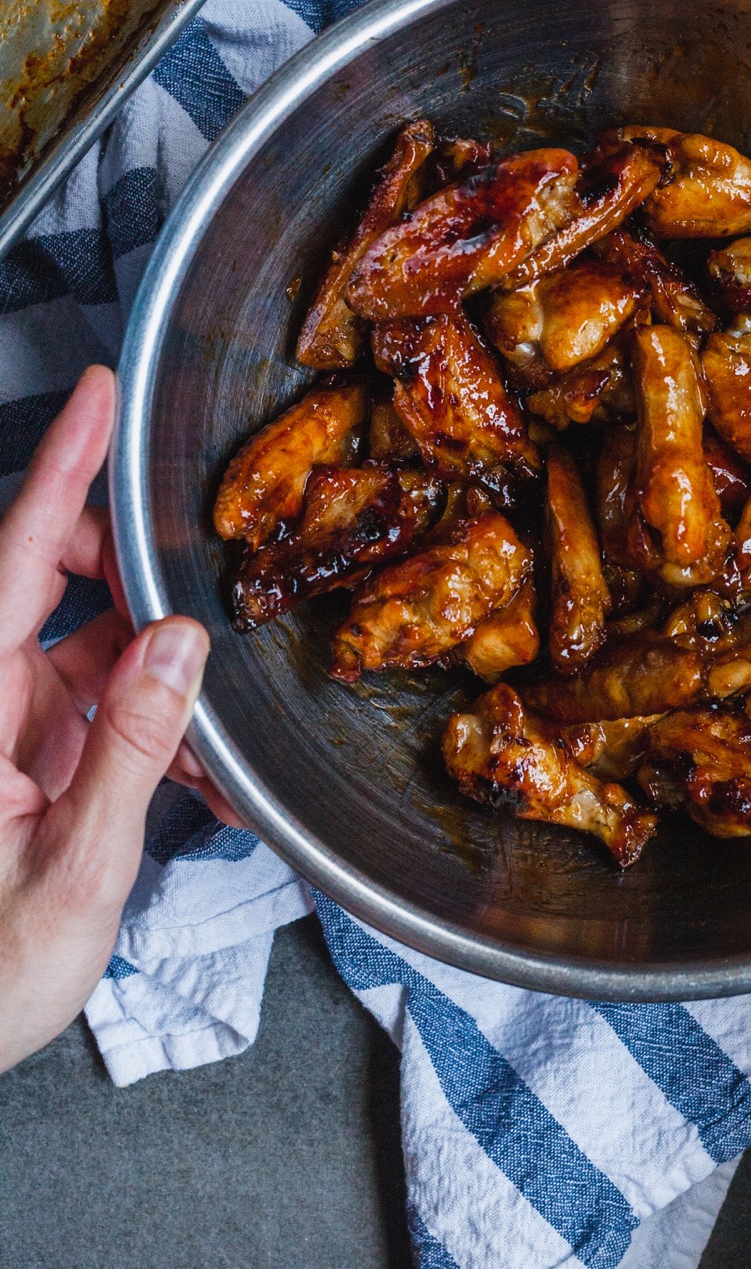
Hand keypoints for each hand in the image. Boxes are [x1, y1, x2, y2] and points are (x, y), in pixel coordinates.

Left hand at [0, 366, 210, 1071]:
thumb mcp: (72, 873)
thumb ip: (131, 751)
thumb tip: (177, 646)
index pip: (16, 557)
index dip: (59, 468)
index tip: (94, 395)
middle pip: (54, 582)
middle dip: (134, 573)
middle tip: (200, 586)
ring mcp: (2, 728)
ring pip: (89, 648)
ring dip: (156, 672)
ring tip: (210, 733)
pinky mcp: (25, 759)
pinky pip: (95, 705)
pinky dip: (151, 725)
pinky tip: (191, 769)